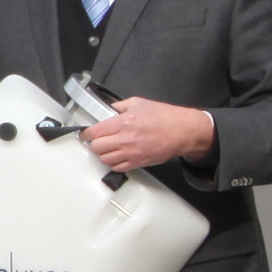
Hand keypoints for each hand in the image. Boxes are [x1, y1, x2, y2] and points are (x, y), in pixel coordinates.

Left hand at [84, 97, 215, 173]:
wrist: (184, 131)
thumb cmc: (166, 117)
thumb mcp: (139, 103)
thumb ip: (120, 106)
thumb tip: (110, 109)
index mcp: (123, 123)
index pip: (94, 132)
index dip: (87, 133)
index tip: (87, 133)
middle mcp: (125, 139)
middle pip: (96, 147)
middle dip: (95, 143)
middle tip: (99, 140)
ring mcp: (132, 153)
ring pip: (105, 159)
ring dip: (104, 154)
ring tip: (108, 148)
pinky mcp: (138, 162)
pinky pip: (117, 168)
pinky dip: (114, 164)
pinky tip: (118, 157)